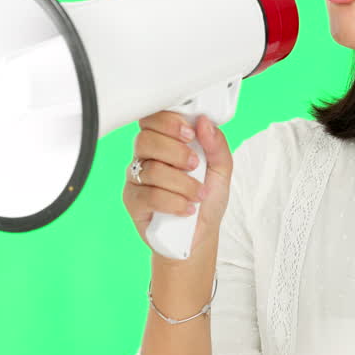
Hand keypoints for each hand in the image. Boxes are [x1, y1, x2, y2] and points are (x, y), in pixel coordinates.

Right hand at [122, 112, 233, 264]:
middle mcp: (146, 157)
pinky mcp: (133, 201)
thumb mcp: (222, 170)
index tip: (190, 134)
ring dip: (182, 183)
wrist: (199, 236)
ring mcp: (136, 179)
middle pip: (146, 139)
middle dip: (176, 152)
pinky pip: (148, 195)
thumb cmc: (206, 199)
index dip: (169, 122)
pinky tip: (187, 209)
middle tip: (195, 165)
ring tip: (198, 195)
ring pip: (151, 169)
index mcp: (164, 142)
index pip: (153, 119)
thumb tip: (204, 122)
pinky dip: (174, 201)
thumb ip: (216, 144)